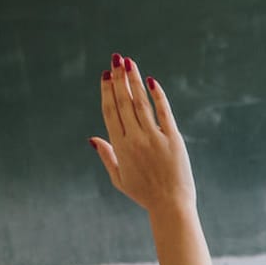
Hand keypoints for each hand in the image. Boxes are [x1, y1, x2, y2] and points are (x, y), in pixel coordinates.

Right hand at [89, 54, 195, 216]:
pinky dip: (158, 96)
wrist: (171, 206)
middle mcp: (135, 139)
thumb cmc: (145, 194)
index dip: (106, 91)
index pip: (110, 112)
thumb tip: (92, 138)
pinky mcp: (173, 140)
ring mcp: (154, 138)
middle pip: (124, 103)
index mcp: (120, 147)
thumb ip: (106, 155)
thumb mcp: (119, 178)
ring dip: (134, 81)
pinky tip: (151, 81)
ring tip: (129, 62)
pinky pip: (164, 113)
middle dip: (118, 78)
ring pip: (141, 103)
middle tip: (116, 59)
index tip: (105, 74)